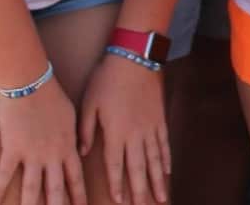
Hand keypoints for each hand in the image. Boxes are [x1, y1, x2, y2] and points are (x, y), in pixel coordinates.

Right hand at [0, 77, 88, 204]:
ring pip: (33, 188)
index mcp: (68, 146)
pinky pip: (5, 175)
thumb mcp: (71, 115)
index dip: (78, 195)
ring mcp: (32, 154)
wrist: (31, 82)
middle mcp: (51, 155)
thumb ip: (75, 135)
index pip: (75, 177)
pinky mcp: (12, 149)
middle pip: (56, 189)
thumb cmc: (52, 95)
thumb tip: (79, 148)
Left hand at [77, 50, 169, 203]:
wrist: (135, 58)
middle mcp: (135, 134)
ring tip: (162, 197)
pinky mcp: (160, 118)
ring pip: (155, 160)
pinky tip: (168, 171)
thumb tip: (82, 151)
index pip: (116, 166)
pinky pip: (164, 143)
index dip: (117, 185)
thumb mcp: (88, 103)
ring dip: (158, 180)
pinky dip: (166, 159)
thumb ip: (85, 130)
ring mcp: (150, 127)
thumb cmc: (107, 79)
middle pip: (139, 168)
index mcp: (115, 132)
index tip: (119, 202)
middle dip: (141, 190)